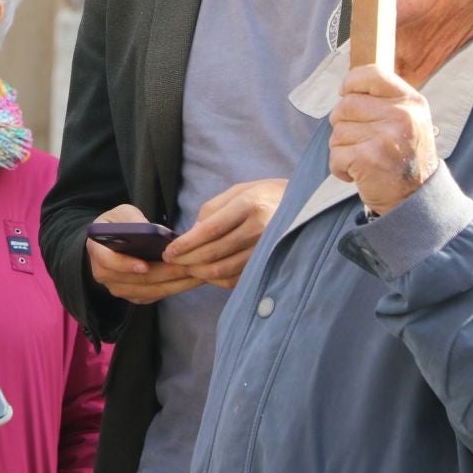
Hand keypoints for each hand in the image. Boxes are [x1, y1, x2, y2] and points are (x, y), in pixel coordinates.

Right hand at [86, 204, 201, 304]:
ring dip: (176, 284)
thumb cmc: (118, 225)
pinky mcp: (133, 296)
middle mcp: (105, 275)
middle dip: (166, 274)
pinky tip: (191, 280)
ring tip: (198, 274)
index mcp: (97, 252)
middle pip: (137, 280)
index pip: (109, 262)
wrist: (111, 243)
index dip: (126, 265)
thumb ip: (132, 219)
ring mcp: (119, 288)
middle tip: (190, 266)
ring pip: (150, 291)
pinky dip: (174, 289)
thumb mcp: (121, 214)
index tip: (145, 265)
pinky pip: (155, 296)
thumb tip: (147, 229)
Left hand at [163, 178, 287, 289]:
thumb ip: (211, 211)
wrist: (303, 204)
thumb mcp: (237, 192)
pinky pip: (238, 278)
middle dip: (188, 260)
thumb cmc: (262, 196)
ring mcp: (268, 247)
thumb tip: (190, 235)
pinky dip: (217, 279)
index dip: (186, 244)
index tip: (169, 252)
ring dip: (200, 272)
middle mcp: (261, 227)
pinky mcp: (270, 262)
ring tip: (186, 267)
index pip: (210, 230)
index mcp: (249, 204)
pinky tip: (207, 272)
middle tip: (172, 261)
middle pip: (215, 252)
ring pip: (225, 269)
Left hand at [328, 64, 437, 216]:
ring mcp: (385, 137)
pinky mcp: (368, 158)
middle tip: (362, 141)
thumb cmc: (403, 156)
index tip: (346, 94)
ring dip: (343, 148)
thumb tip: (346, 86)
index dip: (351, 83)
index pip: (371, 74)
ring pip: (337, 132)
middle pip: (344, 105)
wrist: (415, 197)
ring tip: (365, 158)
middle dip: (343, 124)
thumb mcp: (406, 120)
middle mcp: (401, 116)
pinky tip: (359, 172)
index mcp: (410, 102)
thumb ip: (382, 101)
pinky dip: (340, 168)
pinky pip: (335, 155)